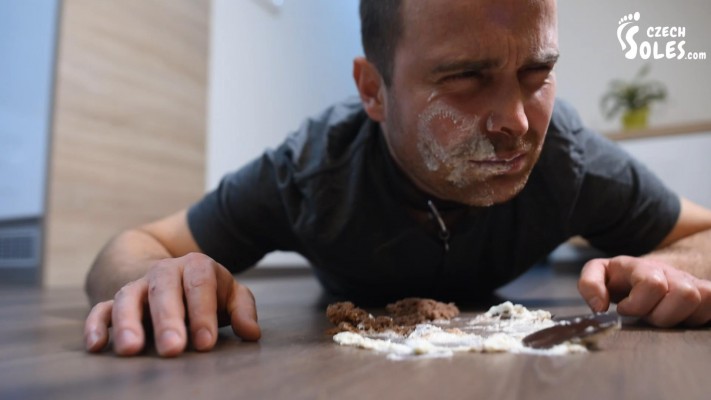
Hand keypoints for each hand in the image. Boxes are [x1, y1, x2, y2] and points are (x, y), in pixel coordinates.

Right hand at [83, 253, 260, 356]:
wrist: (170, 273)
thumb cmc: (207, 292)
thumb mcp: (230, 294)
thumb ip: (242, 310)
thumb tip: (251, 332)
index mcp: (197, 267)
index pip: (200, 285)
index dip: (203, 312)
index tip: (205, 343)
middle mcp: (165, 272)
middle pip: (164, 289)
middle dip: (168, 319)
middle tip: (173, 349)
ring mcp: (138, 286)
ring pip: (128, 297)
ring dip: (128, 323)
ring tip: (131, 349)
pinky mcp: (115, 302)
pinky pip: (101, 309)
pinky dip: (95, 325)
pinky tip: (97, 346)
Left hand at [578, 255, 710, 326]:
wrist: (642, 272)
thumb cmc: (619, 278)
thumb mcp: (598, 274)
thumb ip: (589, 285)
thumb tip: (599, 307)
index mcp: (642, 266)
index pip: (653, 284)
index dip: (637, 305)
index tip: (624, 309)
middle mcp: (671, 272)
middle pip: (685, 294)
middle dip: (661, 315)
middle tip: (646, 315)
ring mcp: (690, 282)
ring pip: (701, 299)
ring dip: (679, 317)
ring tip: (661, 316)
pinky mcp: (705, 293)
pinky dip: (699, 316)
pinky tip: (680, 317)